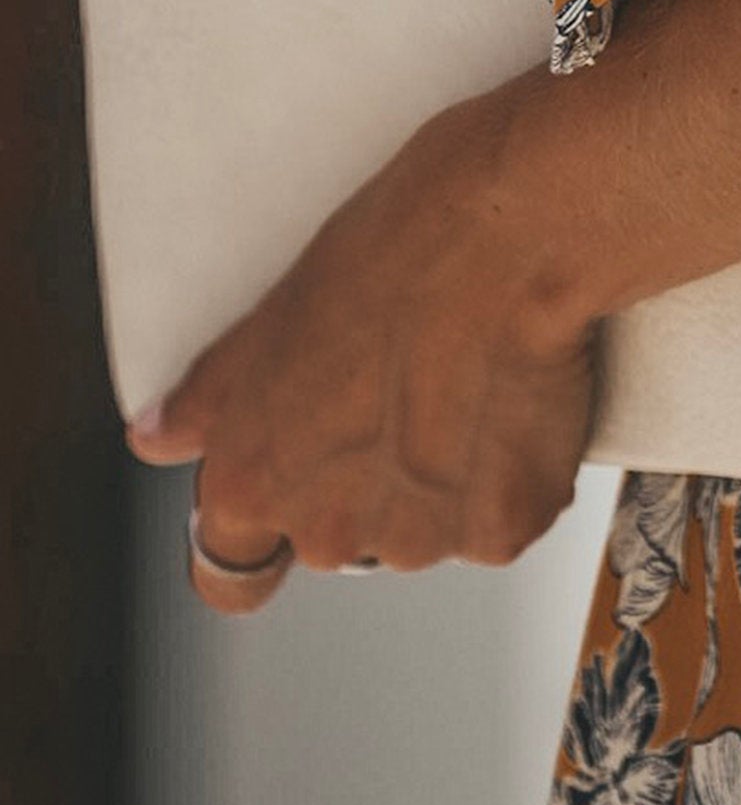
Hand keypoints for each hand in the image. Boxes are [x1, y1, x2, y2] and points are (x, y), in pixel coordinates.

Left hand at [126, 76, 596, 615]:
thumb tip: (160, 433)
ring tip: (472, 386)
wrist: (514, 230)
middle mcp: (331, 527)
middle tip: (408, 396)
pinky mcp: (507, 525)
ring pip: (433, 526)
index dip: (259, 541)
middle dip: (373, 486)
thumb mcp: (276, 311)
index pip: (230, 573)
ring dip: (451, 481)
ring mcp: (424, 535)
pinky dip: (517, 473)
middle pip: (346, 538)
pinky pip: (507, 514)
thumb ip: (211, 396)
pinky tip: (516, 399)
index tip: (286, 506)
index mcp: (255, 480)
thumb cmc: (400, 247)